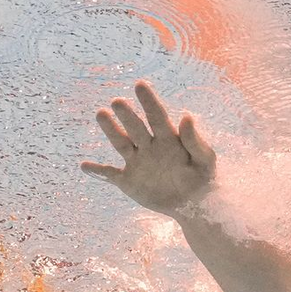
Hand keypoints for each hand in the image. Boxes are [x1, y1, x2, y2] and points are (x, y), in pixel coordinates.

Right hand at [80, 80, 215, 216]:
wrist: (196, 206)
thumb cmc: (203, 178)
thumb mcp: (205, 161)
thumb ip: (195, 141)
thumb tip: (186, 116)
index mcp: (168, 138)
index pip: (157, 116)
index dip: (149, 102)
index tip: (140, 85)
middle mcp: (149, 145)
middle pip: (135, 127)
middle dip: (127, 115)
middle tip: (118, 102)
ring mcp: (137, 162)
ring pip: (120, 143)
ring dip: (110, 130)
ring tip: (101, 114)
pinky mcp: (129, 181)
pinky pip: (110, 175)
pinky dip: (98, 172)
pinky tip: (85, 166)